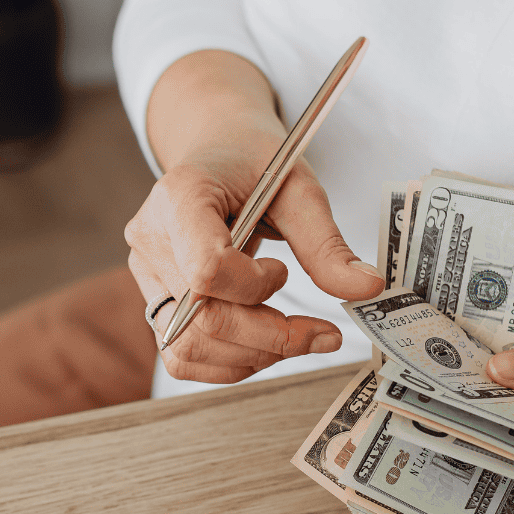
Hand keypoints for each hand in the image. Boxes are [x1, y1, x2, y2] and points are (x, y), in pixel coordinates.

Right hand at [126, 52, 383, 382]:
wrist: (219, 151)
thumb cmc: (253, 163)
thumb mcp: (298, 187)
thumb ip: (326, 243)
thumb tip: (366, 288)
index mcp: (179, 197)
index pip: (207, 270)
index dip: (254, 287)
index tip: (283, 272)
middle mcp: (151, 238)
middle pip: (201, 320)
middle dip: (270, 338)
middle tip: (320, 332)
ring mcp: (146, 273)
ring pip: (187, 348)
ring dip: (251, 356)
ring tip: (293, 336)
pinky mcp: (153, 299)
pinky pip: (181, 354)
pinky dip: (229, 362)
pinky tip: (263, 343)